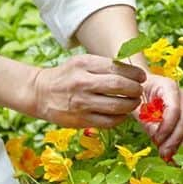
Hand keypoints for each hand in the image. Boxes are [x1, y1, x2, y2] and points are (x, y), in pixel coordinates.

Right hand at [30, 54, 145, 128]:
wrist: (41, 93)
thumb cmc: (67, 75)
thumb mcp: (82, 62)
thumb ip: (105, 65)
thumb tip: (133, 71)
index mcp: (85, 64)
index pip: (117, 67)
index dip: (135, 73)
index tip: (142, 77)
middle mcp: (83, 83)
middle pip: (119, 86)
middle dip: (135, 89)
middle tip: (139, 90)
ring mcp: (81, 103)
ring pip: (117, 106)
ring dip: (131, 105)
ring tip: (134, 102)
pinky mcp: (80, 120)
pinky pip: (108, 121)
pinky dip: (120, 118)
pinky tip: (122, 114)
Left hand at [139, 73, 182, 160]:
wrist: (141, 87)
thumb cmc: (137, 94)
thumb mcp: (137, 105)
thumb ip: (146, 119)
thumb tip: (156, 136)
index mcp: (169, 87)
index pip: (174, 109)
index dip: (167, 127)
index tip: (156, 140)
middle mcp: (181, 96)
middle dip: (174, 140)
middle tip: (163, 154)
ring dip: (180, 145)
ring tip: (170, 158)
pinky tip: (179, 156)